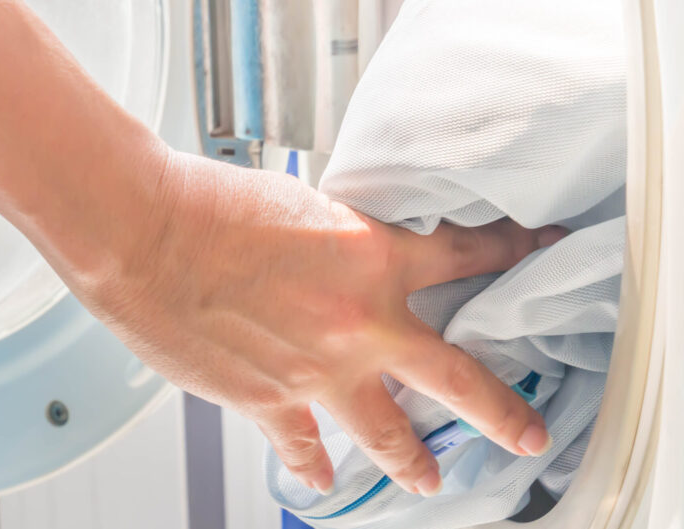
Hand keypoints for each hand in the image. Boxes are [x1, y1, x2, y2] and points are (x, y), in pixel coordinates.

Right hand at [64, 151, 561, 496]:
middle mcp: (360, 324)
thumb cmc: (212, 205)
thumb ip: (340, 242)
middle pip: (457, 378)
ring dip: (413, 461)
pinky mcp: (268, 402)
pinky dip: (312, 465)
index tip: (535, 248)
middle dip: (502, 410)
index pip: (464, 253)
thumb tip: (351, 262)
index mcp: (373, 257)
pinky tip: (321, 476)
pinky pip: (304, 448)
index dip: (509, 249)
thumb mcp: (304, 206)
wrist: (148, 232)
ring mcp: (318, 373)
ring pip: (388, 434)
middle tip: (529, 433)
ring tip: (429, 478)